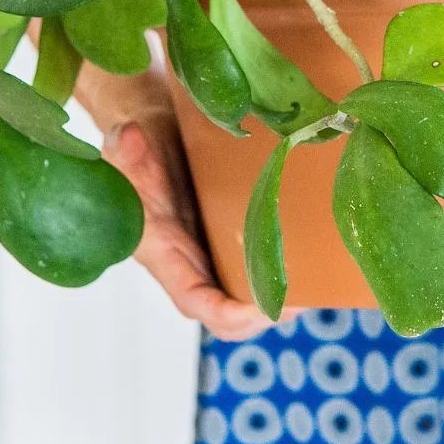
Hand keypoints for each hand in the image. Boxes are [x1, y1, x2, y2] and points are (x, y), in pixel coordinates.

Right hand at [103, 118, 296, 340]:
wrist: (151, 130)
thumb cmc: (136, 146)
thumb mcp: (127, 146)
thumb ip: (126, 150)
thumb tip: (131, 138)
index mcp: (163, 251)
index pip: (194, 299)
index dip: (225, 312)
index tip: (259, 310)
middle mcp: (190, 259)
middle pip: (227, 311)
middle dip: (262, 313)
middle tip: (301, 300)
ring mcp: (213, 249)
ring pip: (246, 292)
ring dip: (278, 297)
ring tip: (316, 286)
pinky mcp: (232, 231)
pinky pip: (257, 262)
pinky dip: (282, 268)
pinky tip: (314, 257)